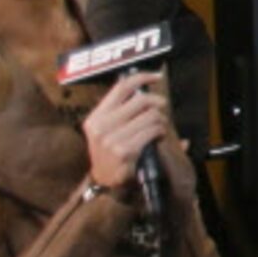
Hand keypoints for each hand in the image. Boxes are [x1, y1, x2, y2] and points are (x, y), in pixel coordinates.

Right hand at [81, 72, 170, 194]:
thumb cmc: (110, 151)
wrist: (105, 180)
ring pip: (151, 116)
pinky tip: (158, 138)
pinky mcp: (125, 150)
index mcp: (96, 117)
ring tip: (158, 128)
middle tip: (161, 110)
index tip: (156, 76)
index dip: (142, 77)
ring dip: (161, 121)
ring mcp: (112, 139)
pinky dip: (161, 132)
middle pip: (141, 100)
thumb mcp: (106, 128)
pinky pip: (153, 131)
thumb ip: (121, 109)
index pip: (121, 88)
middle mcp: (102, 126)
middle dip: (157, 103)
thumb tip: (146, 85)